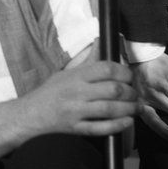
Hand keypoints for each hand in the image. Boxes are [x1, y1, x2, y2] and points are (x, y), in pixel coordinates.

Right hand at [22, 60, 137, 137]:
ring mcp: (76, 111)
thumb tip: (101, 40)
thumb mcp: (67, 72)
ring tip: (136, 107)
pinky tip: (127, 121)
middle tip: (135, 94)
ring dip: (129, 109)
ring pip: (110, 109)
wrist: (31, 113)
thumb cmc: (51, 90)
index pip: (106, 69)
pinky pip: (101, 128)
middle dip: (130, 92)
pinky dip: (118, 125)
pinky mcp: (76, 128)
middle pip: (113, 90)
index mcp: (75, 75)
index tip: (129, 76)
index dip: (124, 72)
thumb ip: (89, 60)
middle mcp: (77, 92)